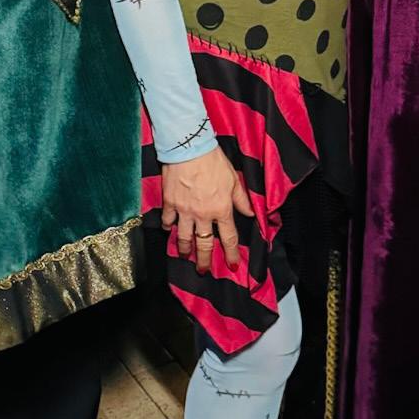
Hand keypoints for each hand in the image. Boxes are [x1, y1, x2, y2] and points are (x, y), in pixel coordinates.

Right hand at [160, 146, 253, 272]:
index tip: (233, 265)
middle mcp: (203, 215)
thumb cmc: (214, 161)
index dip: (231, 254)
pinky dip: (168, 227)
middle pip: (204, 244)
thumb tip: (250, 214)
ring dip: (184, 249)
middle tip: (203, 271)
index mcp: (221, 209)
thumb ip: (241, 199)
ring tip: (184, 256)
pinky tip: (168, 230)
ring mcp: (184, 210)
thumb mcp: (233, 178)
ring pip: (183, 237)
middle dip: (204, 260)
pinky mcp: (170, 202)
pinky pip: (168, 221)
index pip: (228, 237)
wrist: (189, 148)